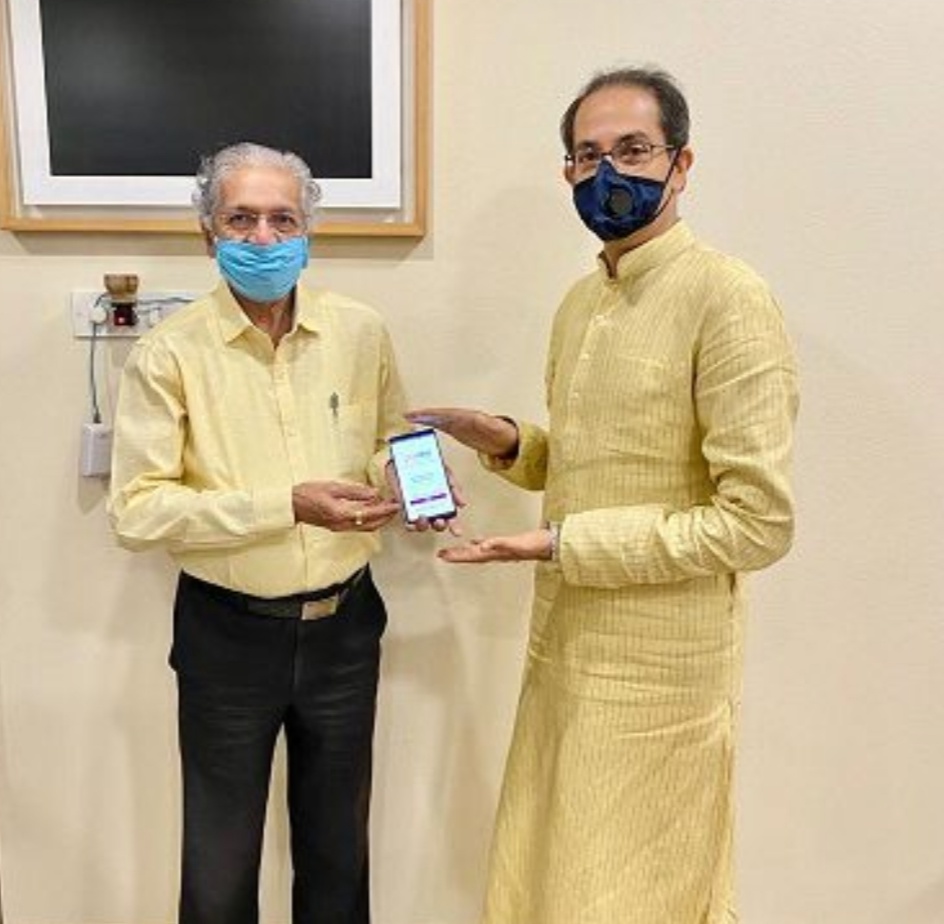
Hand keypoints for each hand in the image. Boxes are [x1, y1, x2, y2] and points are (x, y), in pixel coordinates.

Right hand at [292, 480, 399, 531]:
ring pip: (366, 527)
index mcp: (341, 514)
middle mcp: (342, 525)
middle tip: (395, 507)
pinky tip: (371, 510)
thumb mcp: (332, 487)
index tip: (395, 505)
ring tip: (387, 508)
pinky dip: (368, 519)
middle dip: (386, 517)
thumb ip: (354, 491)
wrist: (291, 505)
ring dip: (379, 519)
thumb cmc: (308, 494)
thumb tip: (373, 493)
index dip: (385, 510)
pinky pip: (358, 526)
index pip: (370, 514)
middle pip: (371, 525)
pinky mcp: (338, 527)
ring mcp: (340, 528)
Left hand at [384, 461, 464, 535]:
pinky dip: (408, 522)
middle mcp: (431, 507)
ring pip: (421, 525)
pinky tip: (410, 518)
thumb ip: (454, 486)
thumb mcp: (446, 473)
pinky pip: (405, 519)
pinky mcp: (403, 506)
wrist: (408, 455)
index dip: (454, 527)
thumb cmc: (428, 465)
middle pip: (436, 524)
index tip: (457, 532)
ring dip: (423, 525)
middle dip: (439, 525)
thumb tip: (463, 503)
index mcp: (443, 502)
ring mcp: (417, 508)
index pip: (450, 518)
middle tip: (439, 520)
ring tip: (423, 517)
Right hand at [405, 407, 517, 458]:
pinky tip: (424, 424)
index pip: (447, 414)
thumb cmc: (504, 435)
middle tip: (408, 415)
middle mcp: (464, 418)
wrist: (510, 440)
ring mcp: (462, 423)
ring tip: (410, 417)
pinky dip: (433, 423)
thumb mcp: (496, 430)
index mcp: (469, 417)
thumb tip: (476, 418)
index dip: (432, 414)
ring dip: (426, 418)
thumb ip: (486, 424)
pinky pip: (444, 425)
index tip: (419, 414)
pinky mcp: (461, 430)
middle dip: (424, 414)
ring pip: (440, 419)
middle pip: (440, 414)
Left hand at [437, 528, 552, 563]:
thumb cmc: (534, 545)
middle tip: (441, 555)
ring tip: (453, 551)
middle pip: (471, 555)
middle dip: (456, 555)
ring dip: (465, 552)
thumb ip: (499, 544)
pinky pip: (488, 545)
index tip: (443, 556)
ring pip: (478, 552)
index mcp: (495, 553)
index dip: (457, 556)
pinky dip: (479, 544)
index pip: (471, 555)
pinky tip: (476, 542)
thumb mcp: (516, 544)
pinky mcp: (506, 545)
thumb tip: (481, 545)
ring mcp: (501, 550)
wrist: (549, 544)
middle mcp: (495, 553)